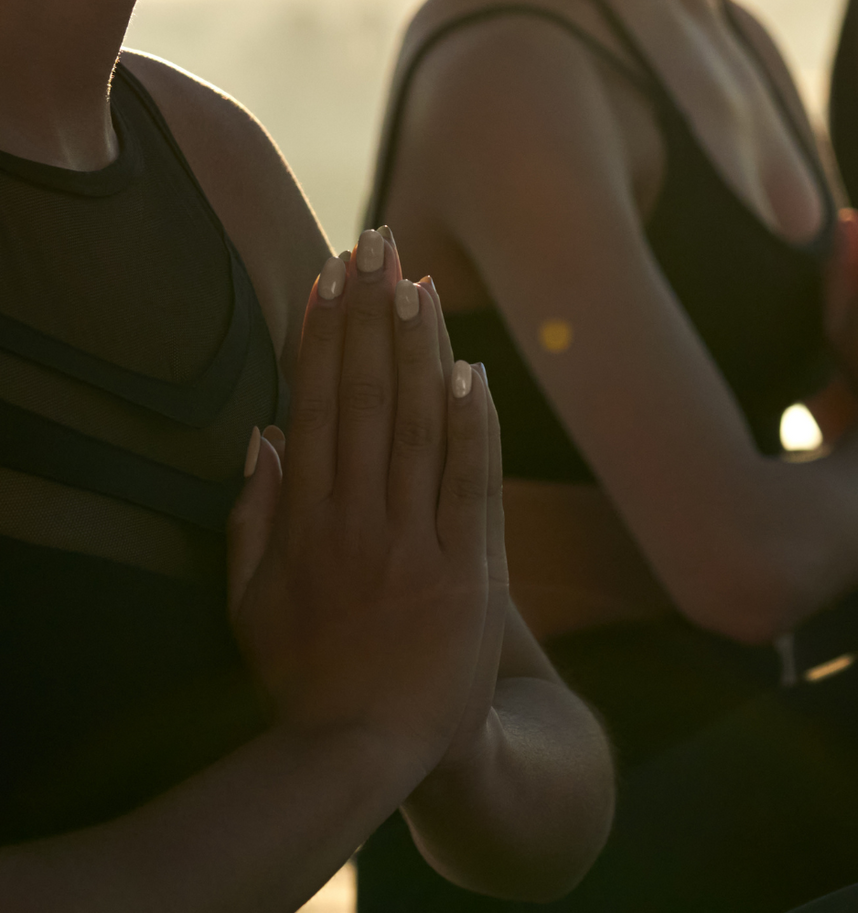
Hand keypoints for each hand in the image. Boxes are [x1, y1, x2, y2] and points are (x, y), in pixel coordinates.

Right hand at [227, 228, 491, 782]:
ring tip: (416, 281)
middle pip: (365, 397)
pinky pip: (471, 480)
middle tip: (374, 244)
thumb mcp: (249, 605)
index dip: (323, 336)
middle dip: (368, 315)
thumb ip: (250, 519)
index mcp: (303, 524)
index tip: (328, 275)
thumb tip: (262, 435)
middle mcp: (357, 522)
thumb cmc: (307, 673)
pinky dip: (473, 423)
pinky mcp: (470, 566)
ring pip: (418, 425)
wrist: (374, 748)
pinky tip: (472, 369)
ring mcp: (415, 543)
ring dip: (418, 349)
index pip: (315, 406)